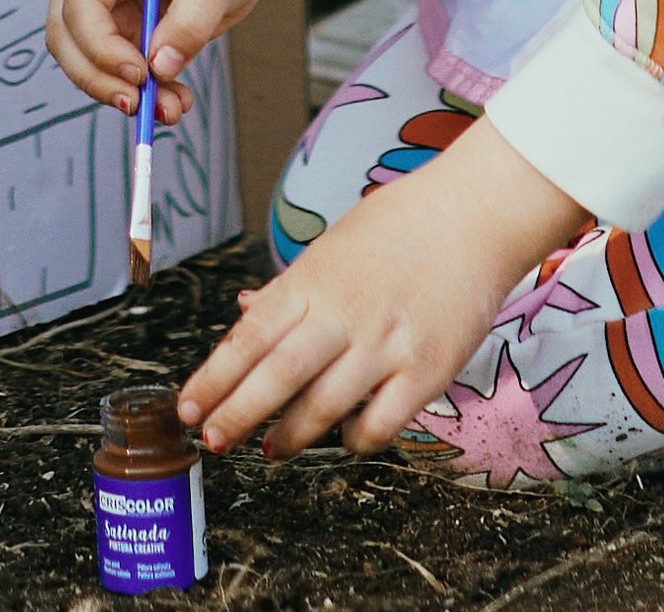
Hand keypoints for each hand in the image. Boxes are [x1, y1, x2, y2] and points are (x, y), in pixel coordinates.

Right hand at [46, 0, 341, 124]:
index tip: (140, 74)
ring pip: (86, 63)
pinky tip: (174, 101)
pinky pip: (115, 73)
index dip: (101, 46)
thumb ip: (189, 21)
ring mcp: (103, 2)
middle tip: (140, 104)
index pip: (80, 2)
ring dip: (121, 93)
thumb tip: (158, 69)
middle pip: (67, 37)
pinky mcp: (120, 30)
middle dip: (100, 77)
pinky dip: (140, 94)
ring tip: (172, 107)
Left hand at [177, 118, 586, 456]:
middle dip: (236, 413)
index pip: (251, 335)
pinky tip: (344, 439)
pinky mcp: (426, 369)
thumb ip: (292, 287)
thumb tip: (245, 312)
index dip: (214, 376)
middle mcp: (345, 313)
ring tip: (269, 451)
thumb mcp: (335, 243)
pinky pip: (380, 422)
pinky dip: (355, 439)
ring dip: (289, 436)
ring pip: (323, 406)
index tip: (188, 406)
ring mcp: (386, 343)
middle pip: (278, 374)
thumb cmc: (402, 224)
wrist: (476, 212)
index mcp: (314, 278)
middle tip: (210, 440)